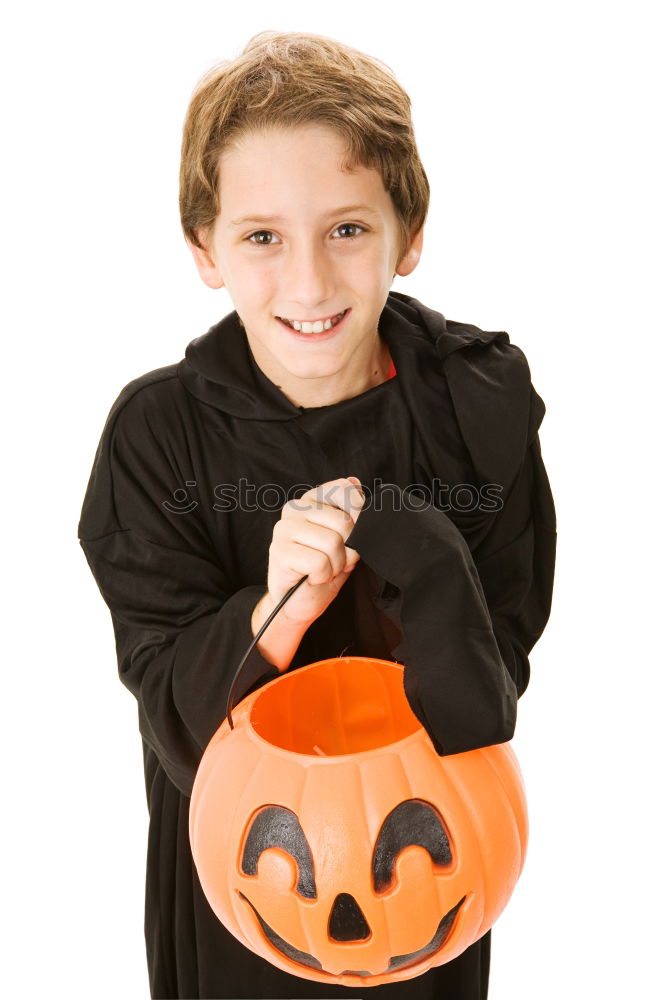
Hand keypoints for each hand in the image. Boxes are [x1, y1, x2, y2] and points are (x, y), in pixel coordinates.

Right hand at [264, 476, 364, 625]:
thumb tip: (354, 482)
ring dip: (336, 565)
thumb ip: (352, 511)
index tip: (349, 537)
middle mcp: (294, 508)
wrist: (298, 603)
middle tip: (335, 560)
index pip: (345, 491)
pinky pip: (319, 562)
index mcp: (311, 499)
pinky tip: (312, 577)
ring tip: (324, 569)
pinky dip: (322, 576)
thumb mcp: (347, 538)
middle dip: (348, 550)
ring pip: (333, 543)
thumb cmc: (324, 568)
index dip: (359, 519)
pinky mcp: (279, 551)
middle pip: (344, 522)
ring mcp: (283, 528)